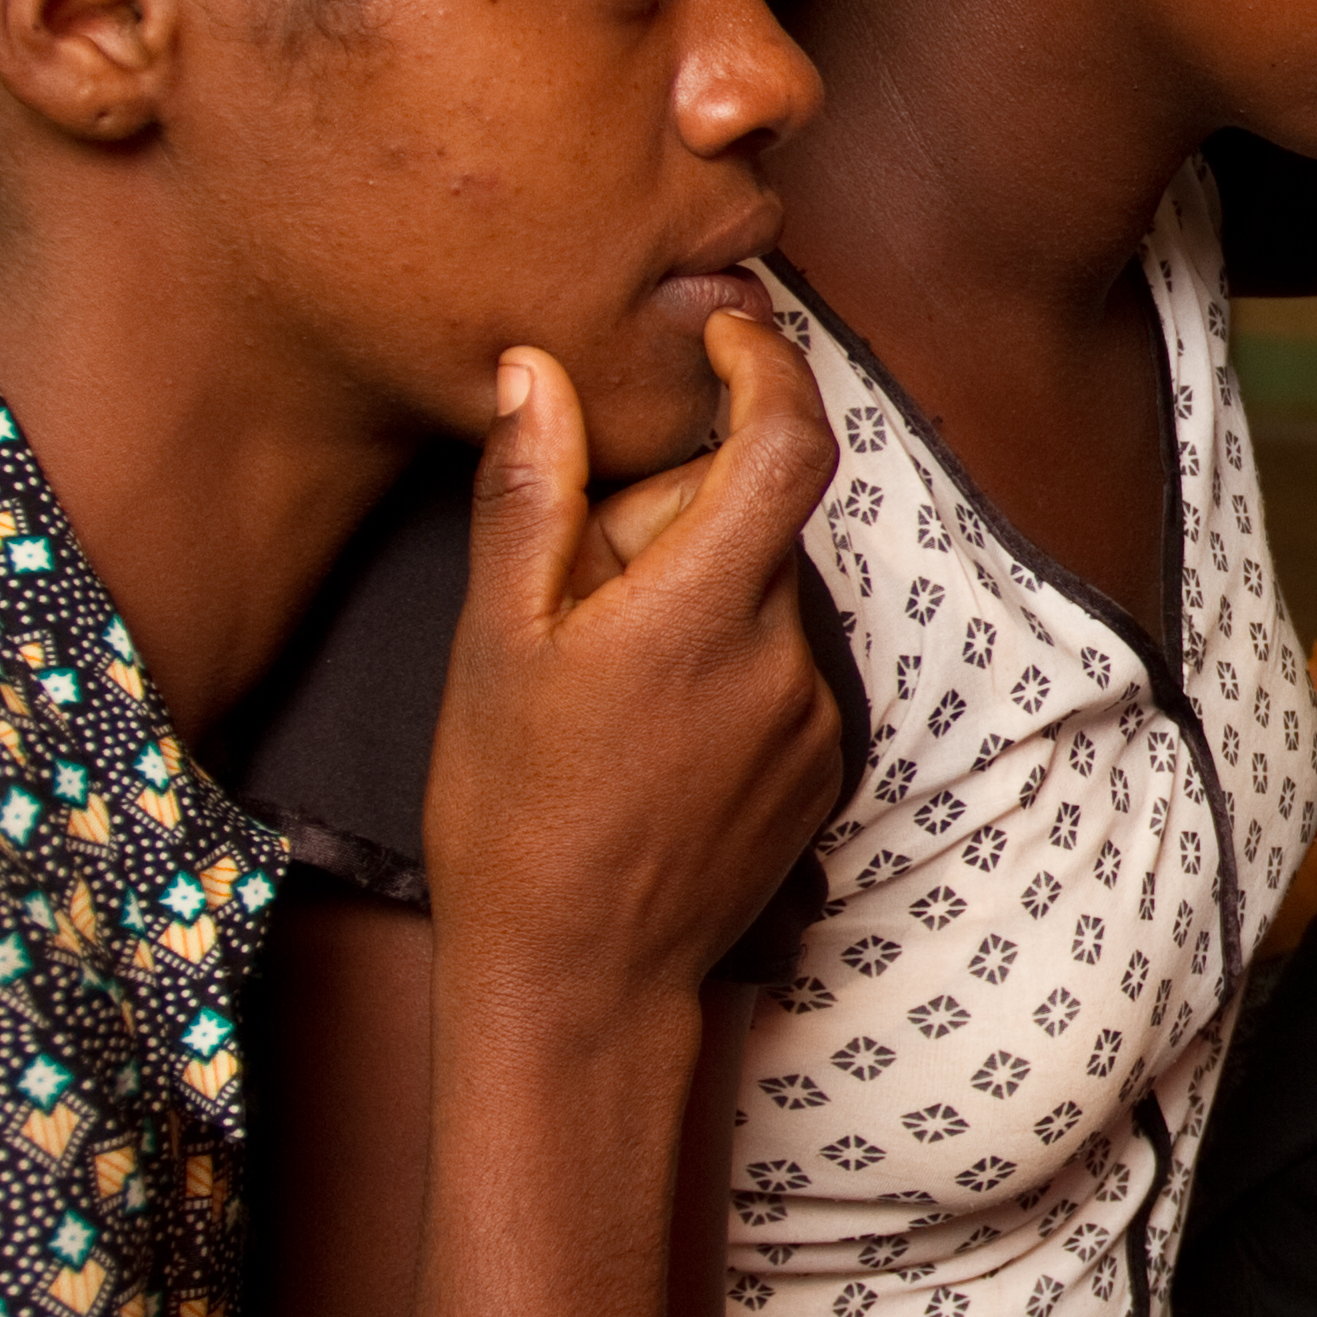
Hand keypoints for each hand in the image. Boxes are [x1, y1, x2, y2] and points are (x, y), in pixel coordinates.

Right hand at [426, 306, 839, 1027]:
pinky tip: (645, 737)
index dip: (769, 365)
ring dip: (694, 596)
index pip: (788, 441)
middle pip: (751, 519)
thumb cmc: (513, 815)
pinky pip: (775, 668)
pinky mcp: (820, 767)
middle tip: (577, 587)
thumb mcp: (495, 645)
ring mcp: (812, 717)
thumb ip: (528, 497)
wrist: (580, 983)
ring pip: (758, 596)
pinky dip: (720, 664)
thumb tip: (532, 369)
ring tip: (602, 684)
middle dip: (672, 516)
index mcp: (701, 611)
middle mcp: (782, 655)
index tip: (728, 333)